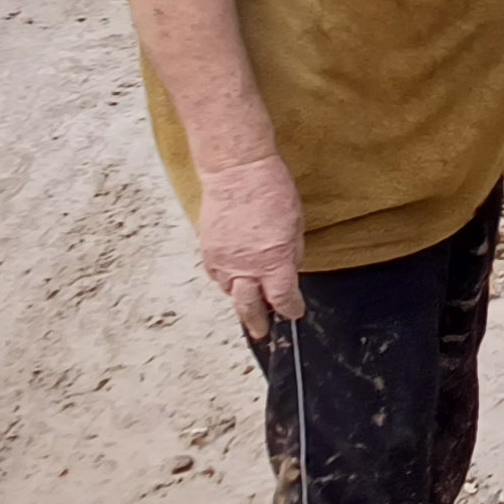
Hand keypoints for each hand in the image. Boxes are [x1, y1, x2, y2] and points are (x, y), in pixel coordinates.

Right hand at [195, 152, 305, 337]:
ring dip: (242, 299)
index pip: (282, 299)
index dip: (290, 309)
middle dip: (258, 323)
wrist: (236, 171)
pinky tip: (234, 276)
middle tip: (262, 332)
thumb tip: (288, 270)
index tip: (294, 312)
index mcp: (273, 261)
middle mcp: (246, 266)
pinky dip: (226, 280)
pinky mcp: (208, 250)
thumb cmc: (271, 190)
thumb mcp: (296, 224)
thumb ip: (291, 253)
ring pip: (231, 292)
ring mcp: (223, 260)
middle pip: (250, 308)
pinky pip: (217, 275)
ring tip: (249, 301)